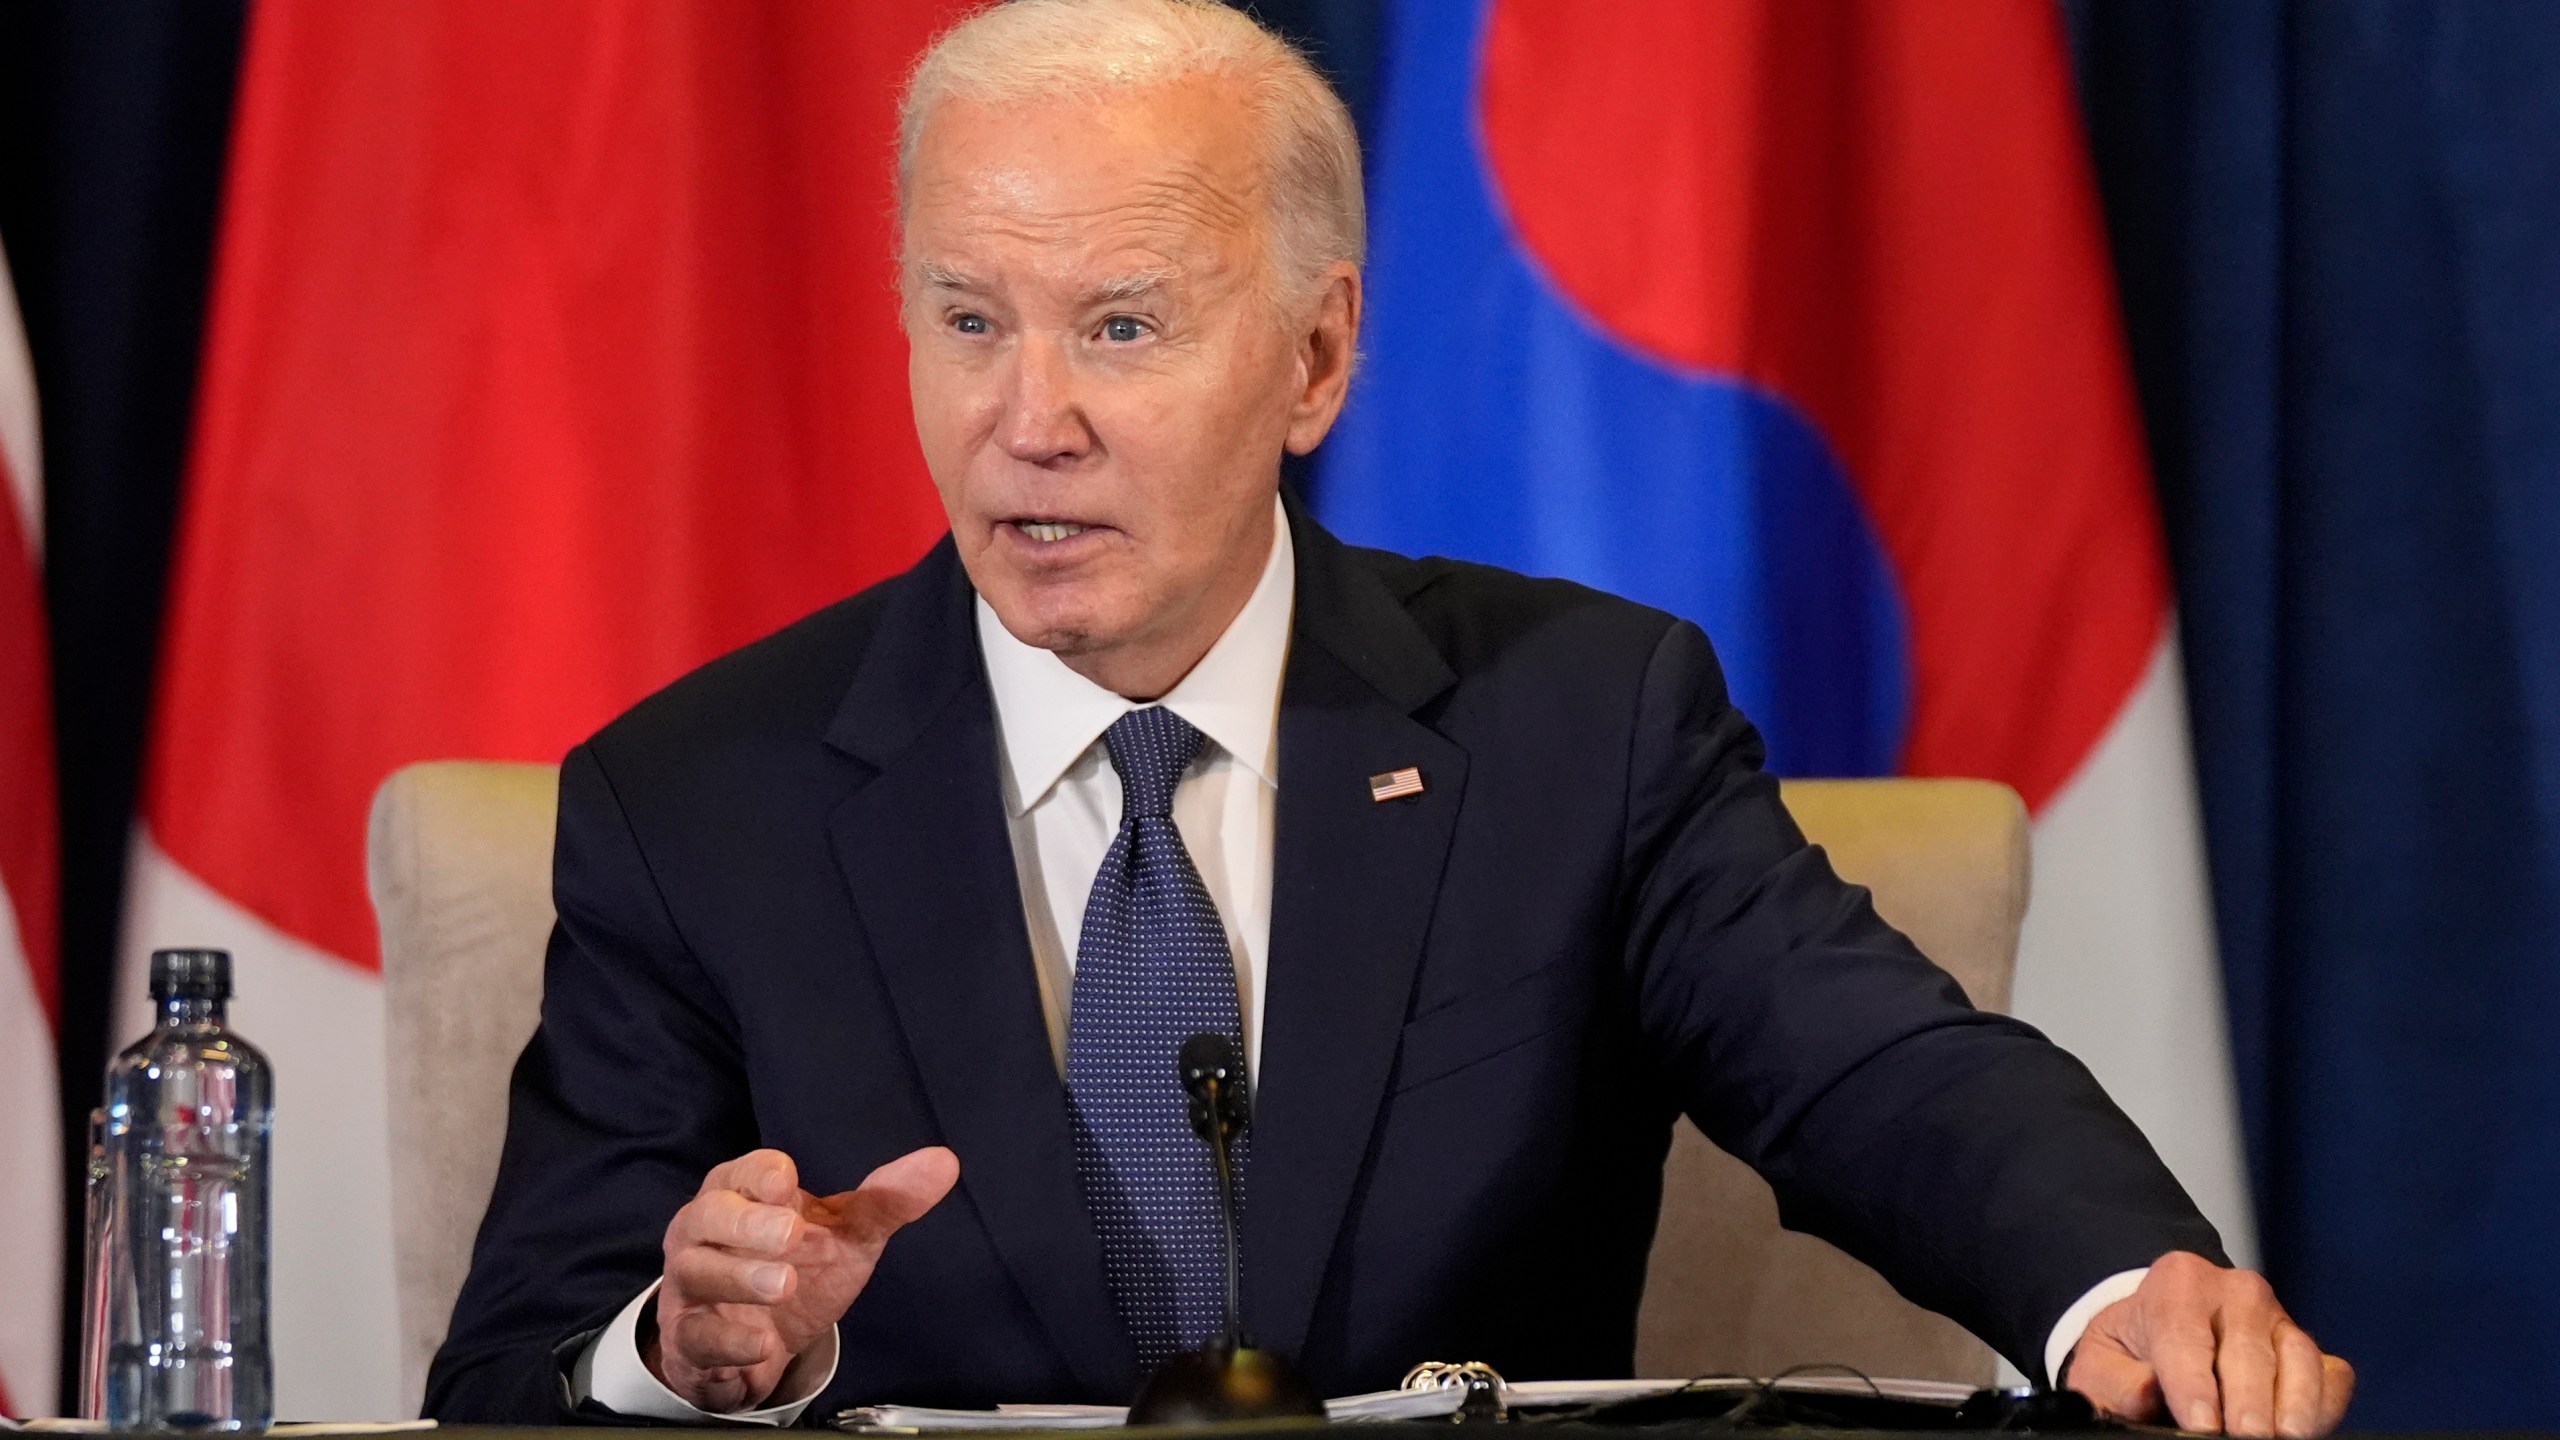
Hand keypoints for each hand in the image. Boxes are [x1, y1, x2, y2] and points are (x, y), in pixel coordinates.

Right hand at [645, 1145, 959, 1411]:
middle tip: (791, 1233)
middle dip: (748, 1221)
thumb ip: (889, 1200)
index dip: (763, 1174)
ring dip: (740, 1277)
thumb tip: (944, 1162)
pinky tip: (761, 1343)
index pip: (744, 1171)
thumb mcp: (847, 1233)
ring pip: (697, 1272)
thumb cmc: (799, 1266)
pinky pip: (697, 1337)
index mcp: (743, 1193)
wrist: (760, 1343)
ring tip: (784, 1283)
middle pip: (708, 1214)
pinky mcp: (691, 1339)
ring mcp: (692, 1286)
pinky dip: (729, 1341)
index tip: (789, 1182)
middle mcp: (707, 1232)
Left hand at [2067, 1251, 2353, 1436]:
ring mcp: (2279, 1320)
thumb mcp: (2104, 1362)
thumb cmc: (2134, 1351)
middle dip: (2248, 1400)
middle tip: (2245, 1436)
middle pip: (2247, 1348)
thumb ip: (2120, 1381)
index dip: (2192, 1384)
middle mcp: (2235, 1293)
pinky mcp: (2308, 1350)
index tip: (2200, 1423)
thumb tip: (2147, 1392)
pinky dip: (2325, 1403)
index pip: (2184, 1334)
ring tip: (2286, 1438)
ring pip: (2298, 1357)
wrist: (2160, 1334)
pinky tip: (2307, 1428)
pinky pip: (2330, 1374)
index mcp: (2177, 1284)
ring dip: (2295, 1404)